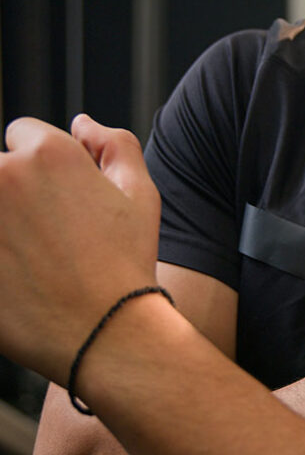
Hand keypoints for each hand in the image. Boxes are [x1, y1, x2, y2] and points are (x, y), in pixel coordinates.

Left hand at [0, 115, 159, 384]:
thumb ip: (115, 144)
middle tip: (42, 233)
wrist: (104, 332)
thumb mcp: (141, 195)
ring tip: (25, 255)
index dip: (42, 165)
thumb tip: (82, 122)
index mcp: (49, 153)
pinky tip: (14, 272)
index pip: (20, 134)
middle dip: (14, 193)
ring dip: (3, 222)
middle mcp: (2, 175)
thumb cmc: (126, 264)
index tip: (56, 201)